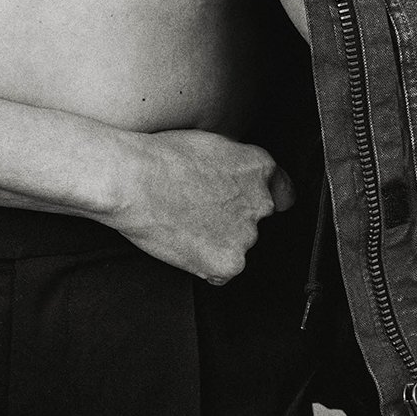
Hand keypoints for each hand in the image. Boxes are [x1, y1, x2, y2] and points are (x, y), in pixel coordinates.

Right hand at [102, 128, 295, 283]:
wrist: (133, 180)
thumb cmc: (159, 157)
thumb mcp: (209, 143)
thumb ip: (235, 164)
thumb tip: (233, 176)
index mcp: (259, 168)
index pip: (284, 192)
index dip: (265, 199)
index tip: (249, 203)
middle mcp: (260, 203)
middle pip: (255, 221)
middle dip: (232, 220)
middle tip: (198, 210)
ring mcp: (246, 236)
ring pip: (237, 246)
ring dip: (218, 241)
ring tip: (183, 222)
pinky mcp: (228, 263)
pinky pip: (221, 272)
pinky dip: (204, 264)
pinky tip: (183, 242)